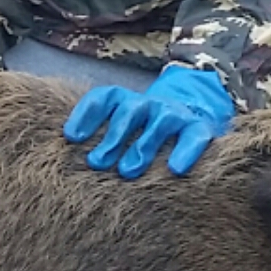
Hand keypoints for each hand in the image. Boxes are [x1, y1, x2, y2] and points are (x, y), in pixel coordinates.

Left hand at [62, 65, 236, 179]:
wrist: (191, 125)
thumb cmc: (143, 140)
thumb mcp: (121, 138)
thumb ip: (100, 144)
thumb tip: (79, 159)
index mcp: (125, 103)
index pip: (104, 98)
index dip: (86, 114)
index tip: (71, 137)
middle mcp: (148, 104)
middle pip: (129, 111)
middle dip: (112, 137)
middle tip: (97, 162)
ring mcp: (175, 114)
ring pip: (160, 121)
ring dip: (143, 145)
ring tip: (128, 171)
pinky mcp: (199, 128)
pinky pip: (194, 136)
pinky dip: (185, 151)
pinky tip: (174, 169)